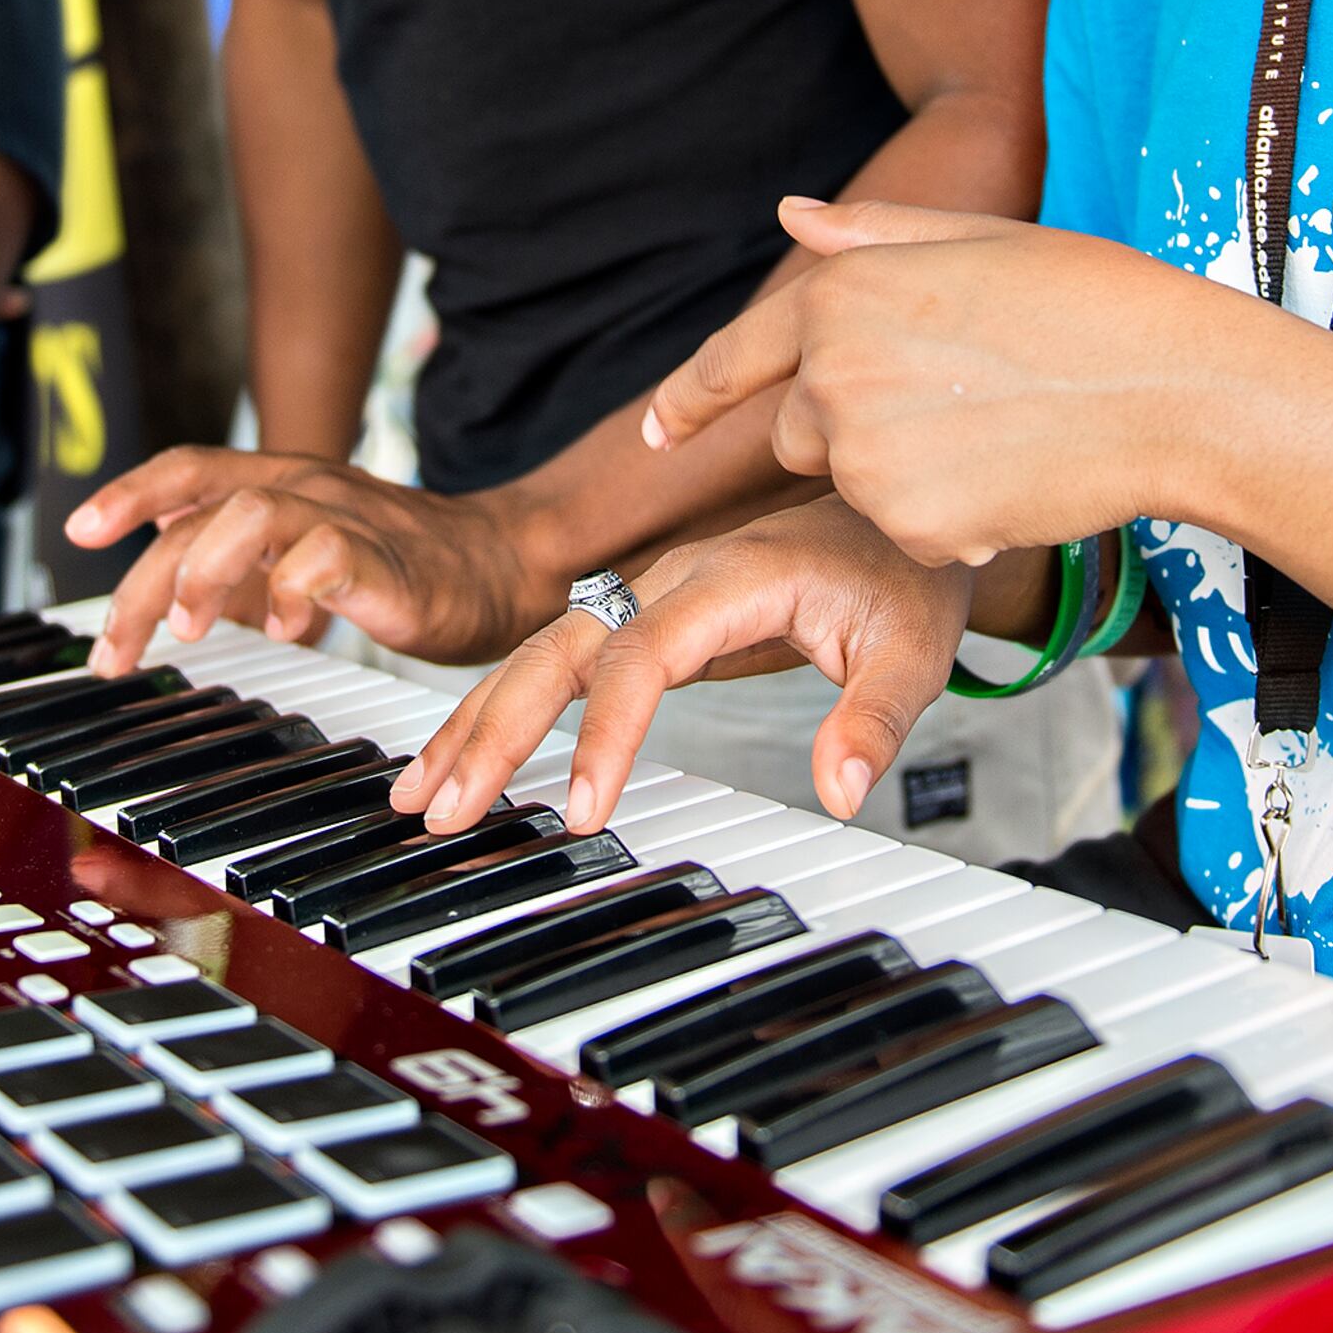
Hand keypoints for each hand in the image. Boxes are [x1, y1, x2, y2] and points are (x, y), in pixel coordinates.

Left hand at [65, 449, 539, 672]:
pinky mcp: (385, 560)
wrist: (501, 565)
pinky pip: (325, 557)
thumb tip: (164, 554)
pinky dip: (289, 592)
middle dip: (144, 581)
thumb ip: (238, 549)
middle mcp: (307, 488)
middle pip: (201, 508)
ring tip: (191, 630)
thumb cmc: (400, 562)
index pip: (192, 469)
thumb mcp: (301, 548)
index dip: (130, 493)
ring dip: (204, 573)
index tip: (77, 531)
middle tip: (117, 647)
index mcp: (283, 482)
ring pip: (251, 513)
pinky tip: (283, 629)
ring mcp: (346, 518)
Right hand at [392, 499, 975, 833]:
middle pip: (562, 648)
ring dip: (477, 721)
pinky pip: (558, 661)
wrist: (896, 523)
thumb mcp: (912, 651)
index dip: (607, 732)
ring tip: (419, 794)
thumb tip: (841, 791)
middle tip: (447, 809)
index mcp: (730, 576)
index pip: (645, 654)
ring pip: (541, 653)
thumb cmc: (902, 578)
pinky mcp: (640, 619)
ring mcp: (647, 595)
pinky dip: (502, 708)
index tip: (586, 809)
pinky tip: (463, 757)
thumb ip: (873, 718)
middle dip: (497, 728)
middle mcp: (671, 578)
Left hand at [646, 195, 1327, 570]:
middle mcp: (833, 374)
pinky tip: (1013, 481)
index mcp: (841, 294)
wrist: (1176, 388)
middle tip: (961, 403)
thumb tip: (790, 215)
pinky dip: (947, 526)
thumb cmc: (1093, 301)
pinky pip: (906, 537)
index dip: (691, 399)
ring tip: (1000, 434)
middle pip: (801, 433)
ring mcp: (866, 458)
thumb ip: (869, 237)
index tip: (662, 430)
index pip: (734, 358)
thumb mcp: (977, 240)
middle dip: (854, 429)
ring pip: (856, 489)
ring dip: (906, 478)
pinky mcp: (907, 527)